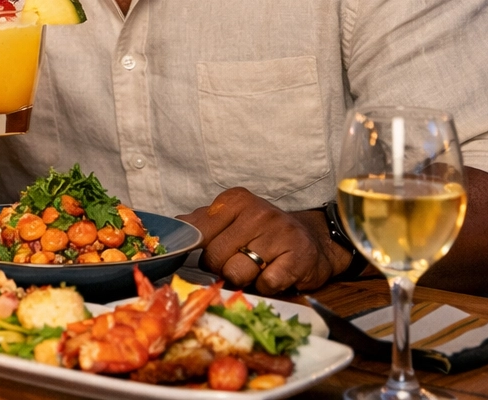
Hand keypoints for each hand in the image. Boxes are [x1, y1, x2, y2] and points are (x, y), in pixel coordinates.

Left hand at [178, 187, 350, 294]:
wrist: (314, 240)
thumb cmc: (264, 232)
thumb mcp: (232, 218)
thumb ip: (201, 223)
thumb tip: (173, 228)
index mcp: (234, 200)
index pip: (198, 234)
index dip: (200, 251)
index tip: (207, 254)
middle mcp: (256, 213)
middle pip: (214, 258)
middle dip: (223, 268)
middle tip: (241, 260)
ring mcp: (278, 234)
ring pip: (236, 274)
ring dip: (244, 279)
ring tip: (258, 267)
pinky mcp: (297, 259)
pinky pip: (264, 285)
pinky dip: (266, 287)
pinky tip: (274, 274)